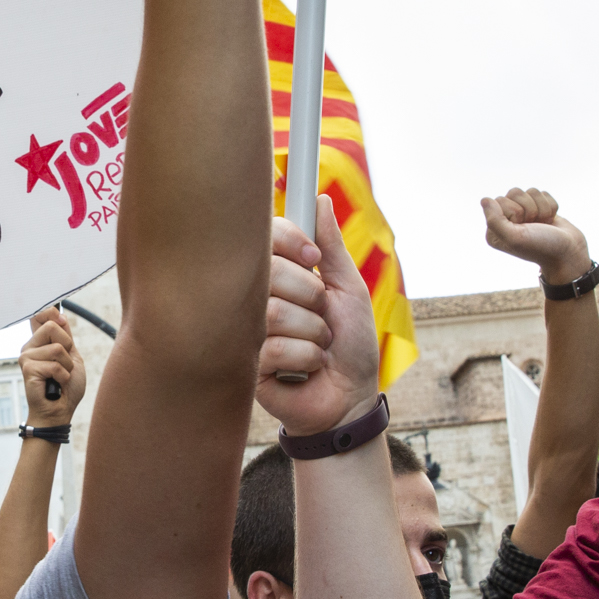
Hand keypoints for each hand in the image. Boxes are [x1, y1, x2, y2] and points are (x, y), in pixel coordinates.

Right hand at [19, 306, 86, 426]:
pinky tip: (56, 384)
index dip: (51, 313)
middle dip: (67, 347)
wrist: (60, 410)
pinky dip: (63, 376)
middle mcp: (30, 347)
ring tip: (60, 377)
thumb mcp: (72, 356)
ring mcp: (27, 357)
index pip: (39, 315)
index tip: (61, 321)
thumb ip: (65, 337)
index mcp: (40, 342)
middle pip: (52, 326)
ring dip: (67, 366)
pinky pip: (54, 364)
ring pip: (56, 347)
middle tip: (64, 364)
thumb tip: (59, 315)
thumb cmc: (67, 387)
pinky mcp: (28, 368)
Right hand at [259, 201, 379, 437]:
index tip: (313, 257)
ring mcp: (249, 331)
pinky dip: (306, 358)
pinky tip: (306, 369)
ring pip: (274, 312)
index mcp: (280, 275)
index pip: (267, 237)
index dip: (291, 241)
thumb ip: (332, 247)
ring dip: (313, 332)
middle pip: (269, 273)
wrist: (350, 399)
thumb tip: (322, 199)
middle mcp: (259, 298)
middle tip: (324, 317)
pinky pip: (274, 347)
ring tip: (319, 347)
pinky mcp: (247, 364)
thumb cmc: (352, 344)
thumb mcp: (349, 289)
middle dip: (312, 297)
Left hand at [480, 185, 590, 281]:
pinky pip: (543, 194)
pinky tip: (550, 221)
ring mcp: (524, 214)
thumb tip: (484, 200)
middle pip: (514, 192)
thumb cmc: (541, 248)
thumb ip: (495, 221)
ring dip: (541, 208)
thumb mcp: (514, 238)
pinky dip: (550, 206)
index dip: (515, 212)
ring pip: (530, 191)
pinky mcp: (539, 209)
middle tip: (535, 226)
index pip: (499, 200)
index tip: (523, 227)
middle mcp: (507, 220)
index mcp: (494, 230)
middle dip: (529, 209)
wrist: (569, 253)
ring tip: (543, 224)